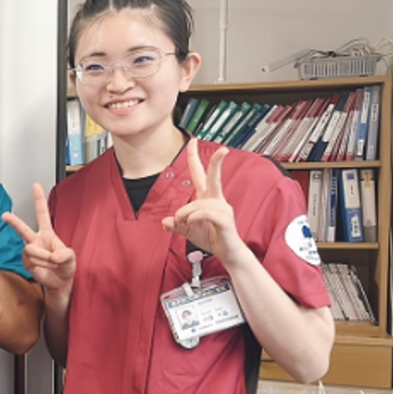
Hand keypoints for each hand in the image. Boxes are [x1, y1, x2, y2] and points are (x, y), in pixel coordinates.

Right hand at [2, 183, 75, 295]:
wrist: (60, 282)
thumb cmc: (66, 267)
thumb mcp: (72, 257)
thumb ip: (65, 254)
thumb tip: (54, 256)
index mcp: (47, 233)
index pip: (42, 213)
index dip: (38, 199)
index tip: (35, 186)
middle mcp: (36, 240)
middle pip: (23, 228)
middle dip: (13, 222)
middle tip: (5, 215)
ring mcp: (30, 251)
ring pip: (31, 249)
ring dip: (44, 257)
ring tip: (51, 263)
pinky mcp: (26, 262)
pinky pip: (31, 260)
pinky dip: (41, 264)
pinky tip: (45, 267)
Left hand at [161, 139, 244, 262]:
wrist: (227, 252)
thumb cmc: (212, 237)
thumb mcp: (188, 230)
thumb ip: (176, 225)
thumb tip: (165, 222)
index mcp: (208, 198)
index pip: (201, 174)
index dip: (195, 158)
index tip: (193, 141)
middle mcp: (216, 200)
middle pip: (215, 177)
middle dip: (217, 162)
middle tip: (223, 149)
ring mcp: (223, 209)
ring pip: (198, 203)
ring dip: (185, 213)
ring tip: (183, 223)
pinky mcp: (225, 220)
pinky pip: (205, 213)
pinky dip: (194, 217)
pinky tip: (191, 222)